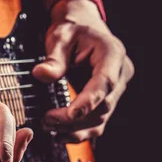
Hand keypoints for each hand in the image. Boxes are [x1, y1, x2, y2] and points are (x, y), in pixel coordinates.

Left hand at [32, 0, 134, 141]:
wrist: (81, 27)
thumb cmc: (73, 29)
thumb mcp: (60, 37)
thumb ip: (53, 58)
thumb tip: (40, 74)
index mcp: (112, 54)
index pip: (105, 82)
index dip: (89, 101)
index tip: (70, 114)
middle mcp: (120, 73)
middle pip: (103, 106)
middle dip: (75, 119)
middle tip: (47, 120)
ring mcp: (116, 89)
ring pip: (101, 118)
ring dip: (76, 129)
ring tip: (50, 127)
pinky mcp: (107, 100)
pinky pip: (97, 121)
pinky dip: (80, 131)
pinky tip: (61, 134)